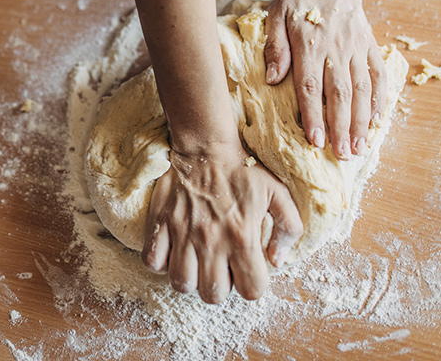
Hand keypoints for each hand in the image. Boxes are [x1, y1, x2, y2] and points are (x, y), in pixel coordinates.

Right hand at [142, 144, 302, 303]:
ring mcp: (182, 234)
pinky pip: (152, 261)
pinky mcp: (160, 224)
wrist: (206, 145)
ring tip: (196, 264)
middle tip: (220, 268)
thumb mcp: (278, 194)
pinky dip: (161, 263)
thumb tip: (277, 260)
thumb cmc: (243, 171)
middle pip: (213, 295)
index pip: (252, 290)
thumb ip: (288, 229)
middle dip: (220, 287)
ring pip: (181, 284)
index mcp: (243, 237)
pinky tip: (174, 252)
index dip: (252, 285)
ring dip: (190, 279)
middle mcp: (212, 241)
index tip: (247, 271)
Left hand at [264, 0, 386, 158]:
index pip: (311, 86)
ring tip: (359, 148)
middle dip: (341, 127)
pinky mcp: (370, 47)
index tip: (315, 141)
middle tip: (342, 155)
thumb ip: (275, 47)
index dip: (314, 116)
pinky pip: (378, 76)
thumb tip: (271, 79)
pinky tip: (377, 122)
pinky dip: (380, 100)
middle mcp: (336, 50)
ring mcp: (356, 49)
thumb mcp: (276, 14)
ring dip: (361, 121)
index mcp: (310, 45)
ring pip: (362, 90)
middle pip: (340, 94)